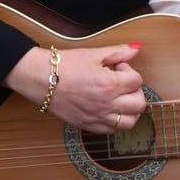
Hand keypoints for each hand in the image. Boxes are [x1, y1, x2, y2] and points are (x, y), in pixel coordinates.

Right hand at [4, 43, 145, 132]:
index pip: (137, 81)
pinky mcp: (88, 126)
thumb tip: (136, 48)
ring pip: (129, 122)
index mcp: (109, 84)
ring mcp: (97, 118)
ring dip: (129, 110)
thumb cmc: (64, 65)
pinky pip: (111, 130)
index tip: (117, 67)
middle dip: (135, 91)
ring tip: (120, 98)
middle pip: (139, 104)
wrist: (40, 79)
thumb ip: (119, 52)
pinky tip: (108, 109)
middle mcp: (106, 104)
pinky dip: (115, 121)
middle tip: (123, 83)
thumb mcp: (93, 54)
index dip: (129, 70)